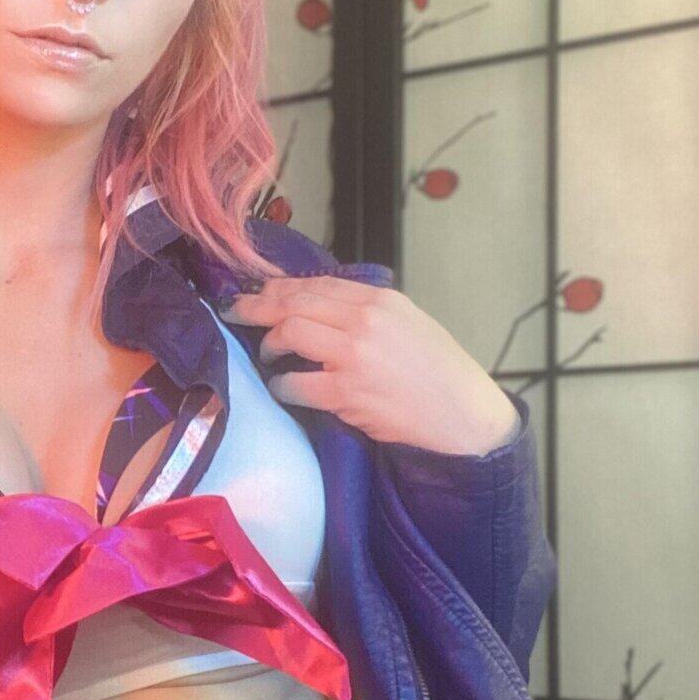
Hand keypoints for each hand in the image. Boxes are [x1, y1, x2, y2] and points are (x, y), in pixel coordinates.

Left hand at [219, 278, 518, 456]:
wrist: (463, 415)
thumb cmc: (438, 372)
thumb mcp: (408, 323)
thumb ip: (365, 312)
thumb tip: (316, 307)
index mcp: (380, 300)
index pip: (316, 284)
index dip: (279, 288)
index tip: (258, 293)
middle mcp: (365, 320)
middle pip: (295, 302)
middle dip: (257, 306)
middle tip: (235, 312)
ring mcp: (355, 355)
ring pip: (290, 334)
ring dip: (270, 345)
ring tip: (268, 355)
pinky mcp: (347, 392)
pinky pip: (296, 384)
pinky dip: (282, 386)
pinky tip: (282, 388)